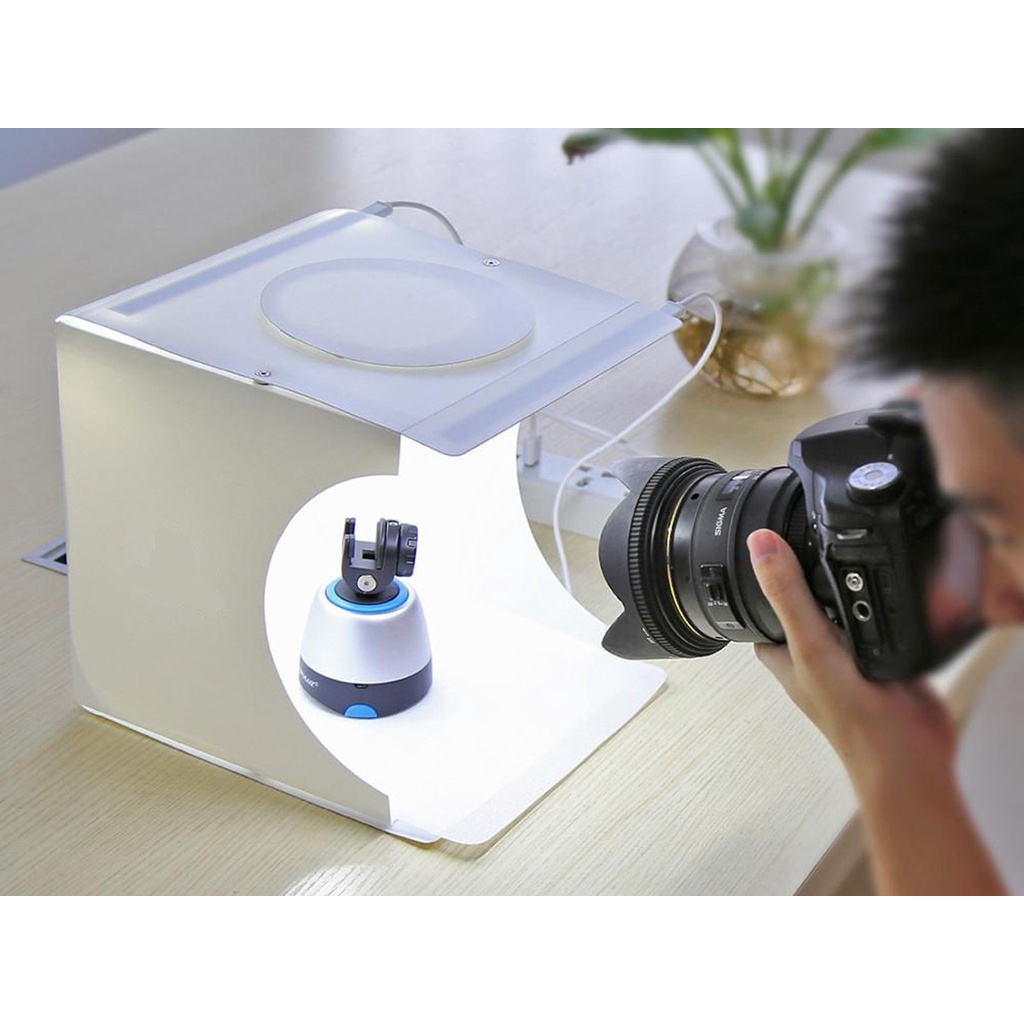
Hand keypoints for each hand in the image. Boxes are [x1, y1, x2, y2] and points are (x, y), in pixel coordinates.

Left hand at [746, 529, 956, 783]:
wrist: (911, 754)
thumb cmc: (852, 717)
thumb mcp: (809, 644)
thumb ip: (786, 594)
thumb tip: (761, 546)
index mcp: (782, 652)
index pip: (760, 606)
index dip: (763, 577)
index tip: (767, 543)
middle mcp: (813, 652)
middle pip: (806, 602)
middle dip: (815, 576)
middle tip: (822, 544)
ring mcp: (850, 655)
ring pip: (846, 609)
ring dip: (855, 590)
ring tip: (862, 560)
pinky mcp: (884, 657)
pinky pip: (883, 620)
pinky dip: (889, 605)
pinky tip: (897, 590)